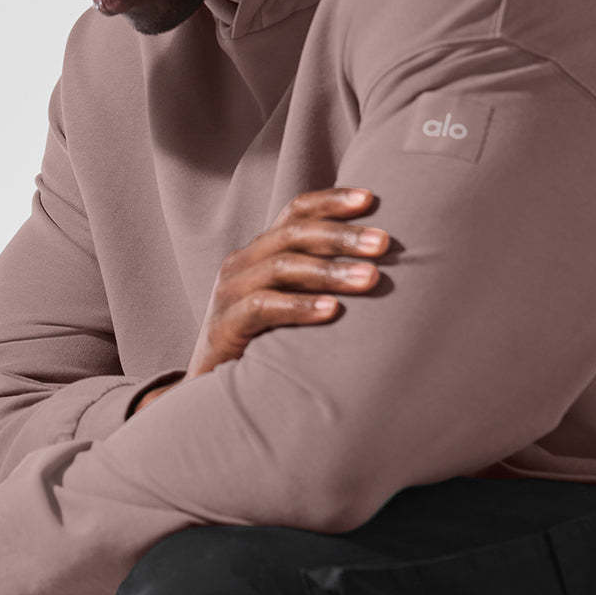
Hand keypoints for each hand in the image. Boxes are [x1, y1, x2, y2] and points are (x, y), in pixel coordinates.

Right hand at [184, 185, 389, 380]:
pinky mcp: (223, 326)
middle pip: (294, 233)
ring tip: (371, 278)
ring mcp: (229, 293)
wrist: (211, 394)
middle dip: (342, 236)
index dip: (331, 201)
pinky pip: (263, 307)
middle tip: (384, 243)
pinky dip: (300, 306)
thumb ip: (320, 279)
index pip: (296, 211)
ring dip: (331, 271)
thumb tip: (381, 265)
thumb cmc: (266, 343)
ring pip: (283, 267)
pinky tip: (333, 310)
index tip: (371, 199)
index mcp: (261, 251)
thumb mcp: (292, 301)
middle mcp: (242, 263)